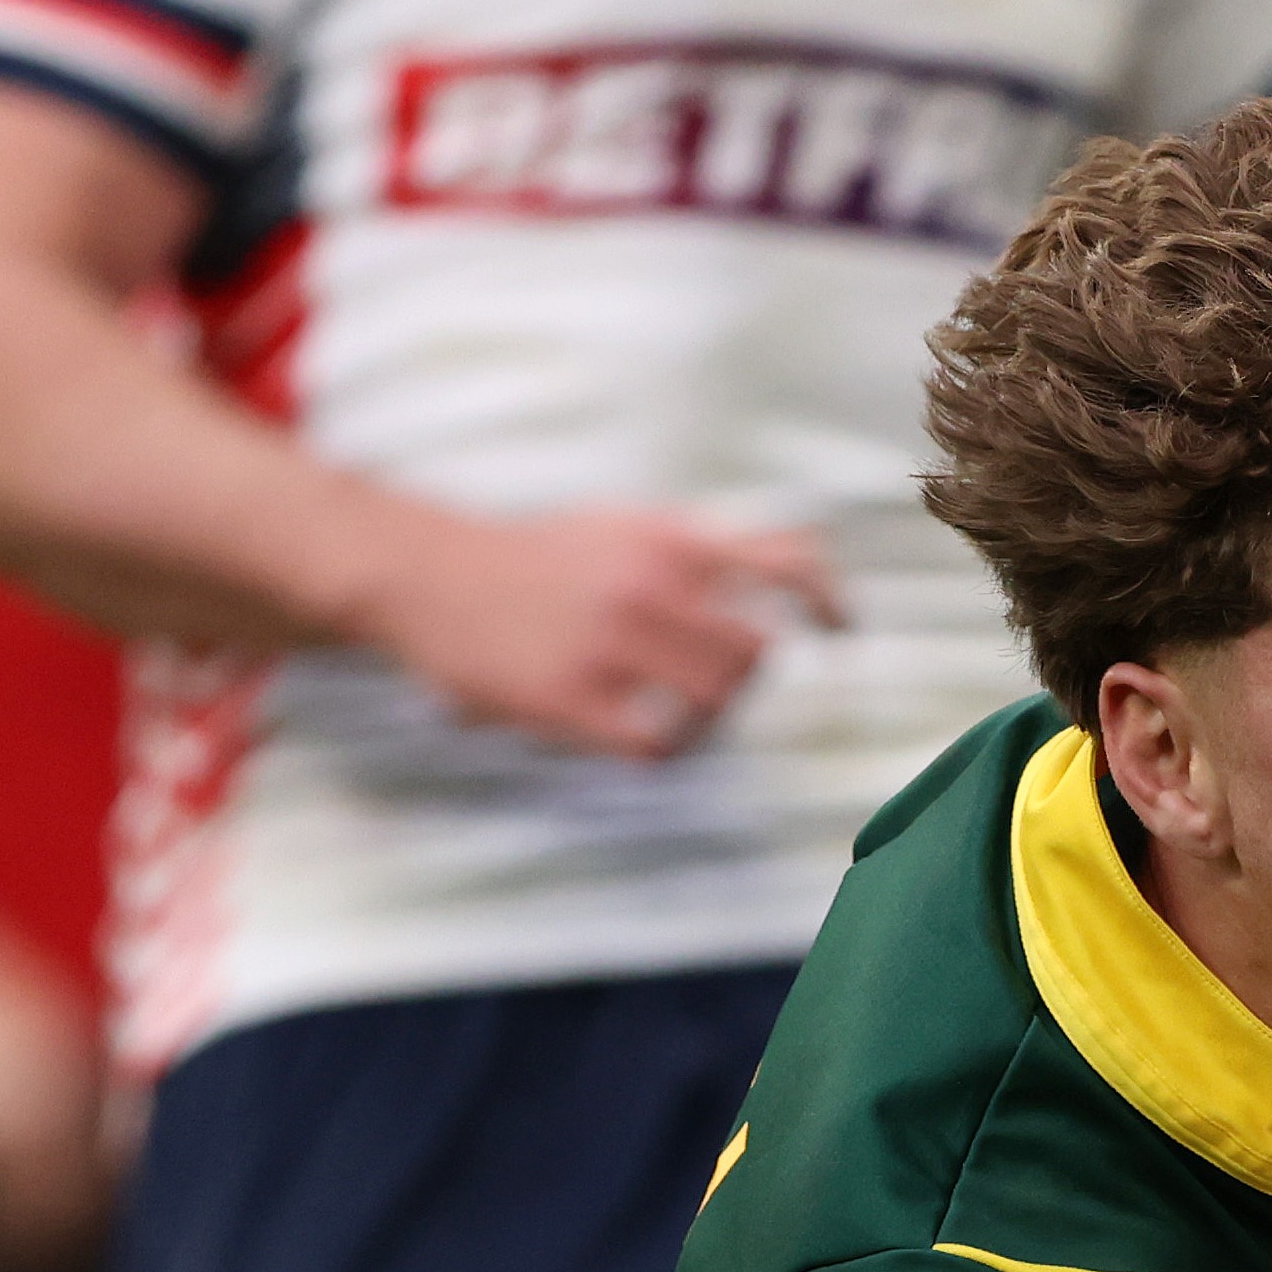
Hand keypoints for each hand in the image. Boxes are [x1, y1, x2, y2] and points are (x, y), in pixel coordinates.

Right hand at [349, 504, 847, 759]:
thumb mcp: (620, 525)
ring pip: (717, 699)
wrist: (428, 573)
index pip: (781, 561)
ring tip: (680, 707)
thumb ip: (696, 548)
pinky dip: (670, 746)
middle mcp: (645, 587)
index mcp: (665, 538)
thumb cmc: (534, 556)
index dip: (825, 598)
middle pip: (756, 651)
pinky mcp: (570, 700)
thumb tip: (788, 567)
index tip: (842, 628)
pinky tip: (651, 735)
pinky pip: (658, 744)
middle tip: (720, 679)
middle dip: (749, 673)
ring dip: (712, 713)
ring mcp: (608, 645)